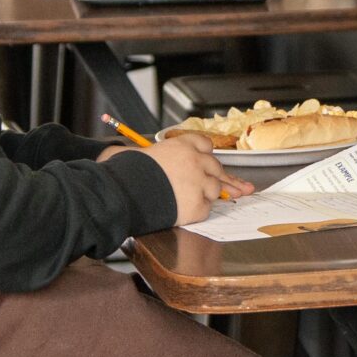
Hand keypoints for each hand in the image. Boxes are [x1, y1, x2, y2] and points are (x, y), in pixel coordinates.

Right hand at [105, 132, 235, 225]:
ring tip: (189, 199)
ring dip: (206, 195)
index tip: (208, 161)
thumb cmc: (125, 172)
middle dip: (219, 178)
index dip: (206, 154)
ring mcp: (198, 184)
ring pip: (215, 189)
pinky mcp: (197, 206)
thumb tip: (132, 153)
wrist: (121, 193)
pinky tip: (183, 211)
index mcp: (181, 145)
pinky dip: (197, 212)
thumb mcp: (136, 152)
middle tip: (235, 188)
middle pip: (216, 168)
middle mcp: (194, 161)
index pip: (204, 144)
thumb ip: (149, 152)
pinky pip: (205, 209)